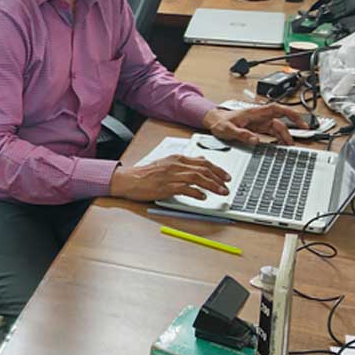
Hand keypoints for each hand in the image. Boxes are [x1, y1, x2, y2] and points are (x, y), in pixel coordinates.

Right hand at [110, 154, 230, 201]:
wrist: (128, 179)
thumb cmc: (145, 174)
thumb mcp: (166, 163)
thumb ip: (184, 163)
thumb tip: (200, 162)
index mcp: (176, 158)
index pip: (203, 161)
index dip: (218, 169)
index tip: (226, 176)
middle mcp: (175, 165)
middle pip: (203, 169)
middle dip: (218, 178)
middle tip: (227, 186)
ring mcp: (171, 175)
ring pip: (197, 178)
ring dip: (212, 186)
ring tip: (220, 192)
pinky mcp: (166, 187)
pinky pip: (185, 188)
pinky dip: (196, 192)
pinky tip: (203, 197)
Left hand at [203, 104, 307, 145]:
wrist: (214, 121)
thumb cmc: (220, 122)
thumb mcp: (228, 129)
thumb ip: (242, 134)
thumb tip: (256, 140)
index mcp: (255, 112)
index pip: (278, 109)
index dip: (291, 114)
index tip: (301, 122)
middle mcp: (260, 116)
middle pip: (280, 121)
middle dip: (291, 130)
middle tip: (294, 142)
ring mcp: (260, 122)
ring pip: (277, 128)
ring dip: (284, 136)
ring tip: (289, 146)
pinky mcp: (258, 128)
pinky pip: (271, 132)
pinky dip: (277, 138)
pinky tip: (280, 144)